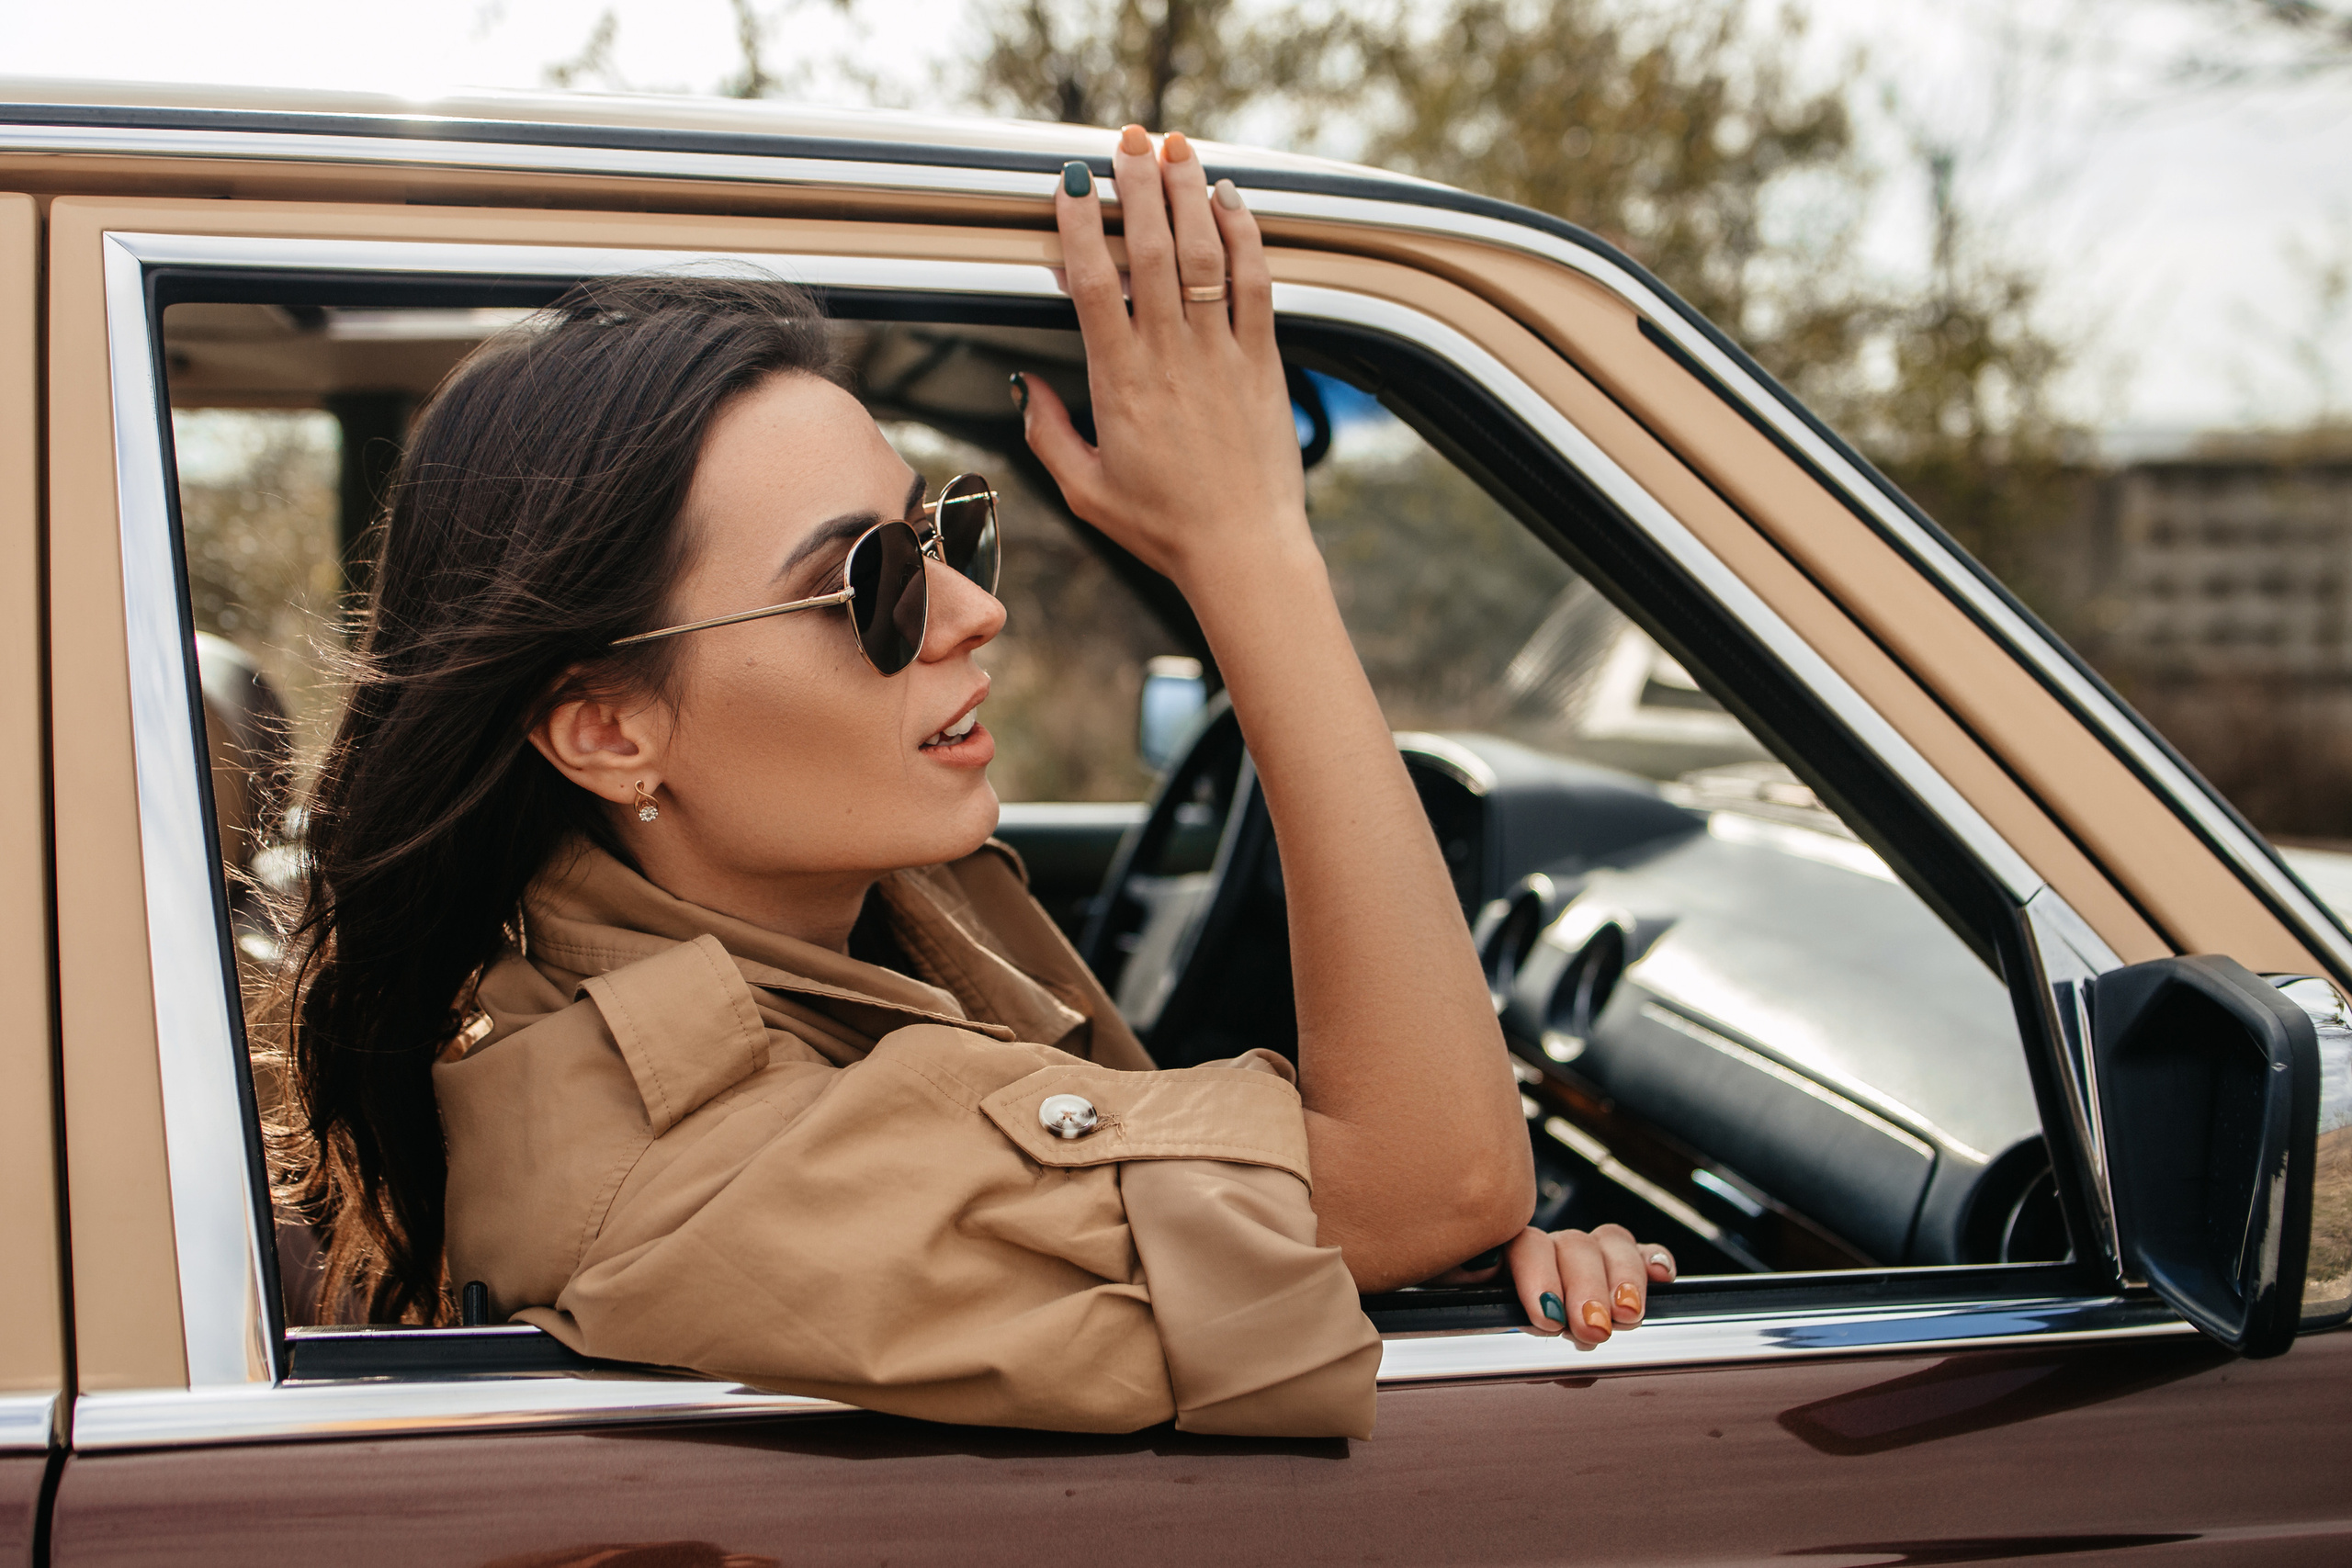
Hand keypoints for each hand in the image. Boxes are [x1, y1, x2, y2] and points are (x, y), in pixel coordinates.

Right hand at [1017, 125, 1308, 591]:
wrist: (1242, 551)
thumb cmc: (1163, 527)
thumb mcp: (1084, 490)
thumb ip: (1046, 433)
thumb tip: (1023, 385)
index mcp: (1120, 382)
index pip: (1094, 282)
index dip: (1081, 224)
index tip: (1071, 182)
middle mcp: (1172, 357)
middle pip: (1153, 249)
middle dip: (1138, 185)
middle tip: (1127, 142)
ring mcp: (1222, 354)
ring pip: (1206, 253)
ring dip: (1189, 193)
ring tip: (1175, 147)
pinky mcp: (1264, 361)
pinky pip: (1255, 283)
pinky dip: (1244, 235)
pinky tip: (1229, 200)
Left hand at [1454, 1225, 1678, 1343]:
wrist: (1490, 1348)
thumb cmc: (1490, 1340)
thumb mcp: (1486, 1339)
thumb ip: (1500, 1329)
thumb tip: (1535, 1328)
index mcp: (1504, 1263)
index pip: (1523, 1247)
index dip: (1539, 1276)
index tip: (1549, 1317)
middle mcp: (1547, 1252)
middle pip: (1572, 1245)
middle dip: (1587, 1287)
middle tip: (1594, 1328)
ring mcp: (1585, 1257)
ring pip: (1609, 1242)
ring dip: (1623, 1277)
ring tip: (1628, 1314)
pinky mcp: (1622, 1268)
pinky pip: (1642, 1253)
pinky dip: (1653, 1260)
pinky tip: (1661, 1277)